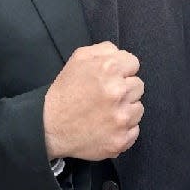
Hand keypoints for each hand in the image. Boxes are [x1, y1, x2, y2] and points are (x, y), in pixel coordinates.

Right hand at [43, 42, 143, 160]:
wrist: (50, 127)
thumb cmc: (66, 91)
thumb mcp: (79, 58)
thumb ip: (105, 50)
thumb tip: (121, 54)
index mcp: (110, 69)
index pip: (134, 64)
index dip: (122, 70)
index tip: (111, 78)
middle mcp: (119, 92)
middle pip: (138, 86)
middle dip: (124, 89)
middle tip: (106, 96)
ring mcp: (122, 118)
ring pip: (138, 108)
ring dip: (126, 109)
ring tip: (106, 112)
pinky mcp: (121, 140)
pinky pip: (134, 130)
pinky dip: (123, 129)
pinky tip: (107, 126)